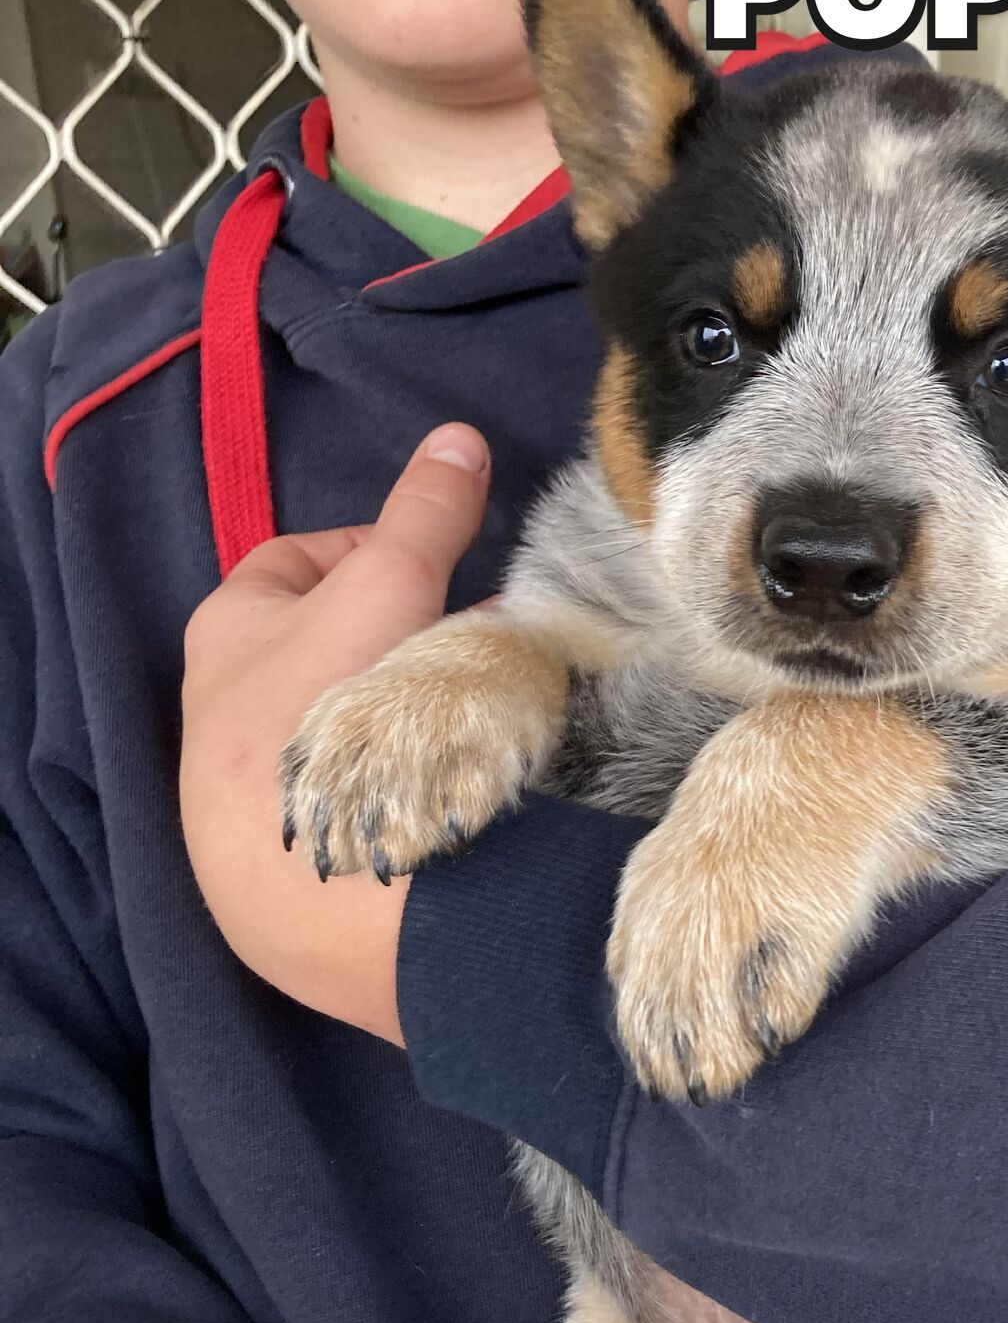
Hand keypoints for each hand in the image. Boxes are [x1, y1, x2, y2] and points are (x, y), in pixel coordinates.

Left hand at [179, 421, 492, 1040]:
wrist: (318, 886)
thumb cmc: (334, 707)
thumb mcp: (392, 585)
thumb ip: (427, 514)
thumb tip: (457, 436)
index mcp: (228, 627)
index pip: (300, 558)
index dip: (373, 549)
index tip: (439, 567)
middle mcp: (223, 704)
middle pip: (324, 644)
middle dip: (400, 636)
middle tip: (469, 642)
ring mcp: (254, 786)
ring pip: (340, 723)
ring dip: (402, 712)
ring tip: (467, 718)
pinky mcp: (290, 853)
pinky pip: (353, 793)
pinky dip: (397, 780)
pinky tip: (442, 790)